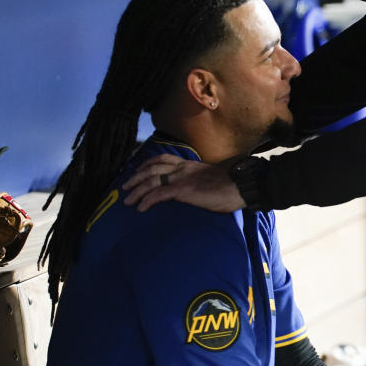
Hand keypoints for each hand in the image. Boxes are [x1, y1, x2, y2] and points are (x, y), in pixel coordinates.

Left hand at [122, 154, 245, 212]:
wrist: (240, 186)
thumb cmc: (230, 187)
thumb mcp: (210, 179)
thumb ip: (197, 181)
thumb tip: (192, 190)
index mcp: (189, 165)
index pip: (163, 159)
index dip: (147, 164)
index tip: (138, 169)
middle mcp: (183, 168)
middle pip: (152, 168)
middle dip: (136, 177)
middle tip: (126, 186)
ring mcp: (182, 178)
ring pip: (152, 179)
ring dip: (137, 190)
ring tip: (128, 200)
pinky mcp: (183, 189)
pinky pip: (159, 193)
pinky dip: (147, 200)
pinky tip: (140, 207)